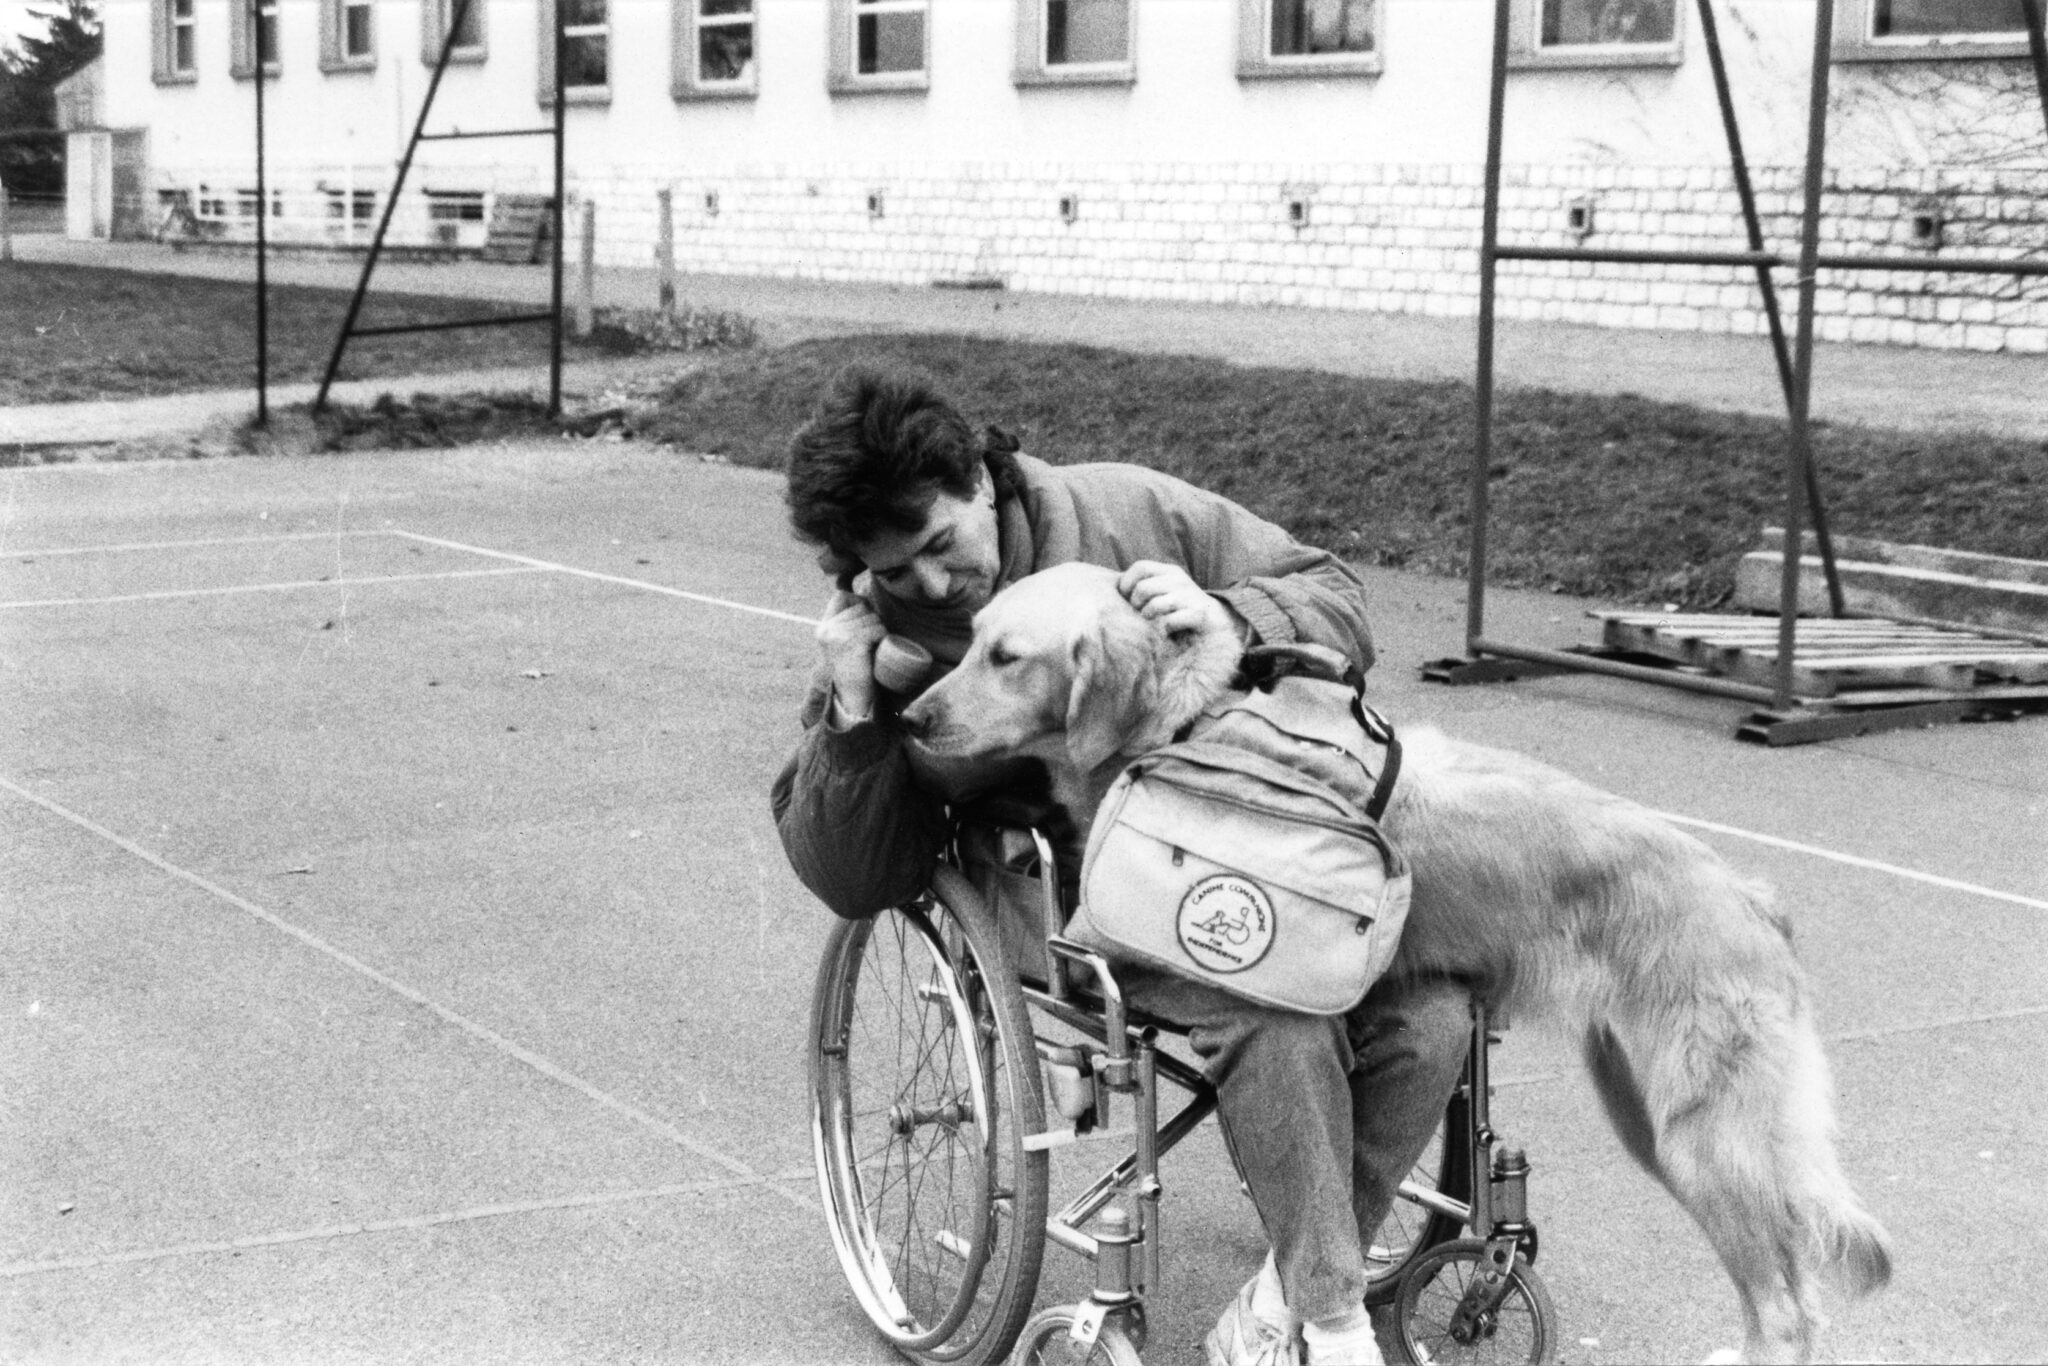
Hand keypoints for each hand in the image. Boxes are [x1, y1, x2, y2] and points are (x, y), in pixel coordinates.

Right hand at [818, 588, 887, 720]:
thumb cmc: (854, 670)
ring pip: (871, 617)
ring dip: (879, 629)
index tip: (865, 619)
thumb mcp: (843, 642)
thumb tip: (864, 599)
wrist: (851, 699)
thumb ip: (846, 624)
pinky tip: (878, 648)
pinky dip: (882, 636)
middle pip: (860, 605)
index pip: (840, 596)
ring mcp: (838, 635)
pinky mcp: (851, 642)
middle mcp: (827, 629)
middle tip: (872, 640)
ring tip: (874, 646)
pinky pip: (876, 628)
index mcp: (823, 628)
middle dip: (872, 619)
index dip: (857, 601)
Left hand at [1117, 560, 1235, 639]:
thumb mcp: (1164, 590)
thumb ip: (1145, 586)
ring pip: (1155, 605)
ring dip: (1149, 616)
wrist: (1215, 623)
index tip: (1126, 598)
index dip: (1127, 583)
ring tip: (1152, 621)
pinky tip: (1167, 630)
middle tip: (1141, 613)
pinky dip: (1164, 629)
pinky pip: (1169, 622)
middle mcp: (1180, 580)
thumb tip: (1112, 588)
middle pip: (1143, 588)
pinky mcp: (1198, 614)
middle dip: (1136, 604)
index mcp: (1169, 571)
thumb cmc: (1180, 608)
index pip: (1140, 567)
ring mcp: (1190, 597)